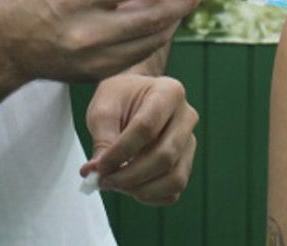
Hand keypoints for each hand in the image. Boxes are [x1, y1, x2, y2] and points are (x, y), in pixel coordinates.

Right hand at [0, 0, 203, 82]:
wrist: (5, 45)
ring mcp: (92, 57)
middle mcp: (87, 30)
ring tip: (180, 1)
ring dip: (173, 19)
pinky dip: (154, 36)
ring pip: (152, 39)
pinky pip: (138, 54)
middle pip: (153, 15)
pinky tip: (159, 21)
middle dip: (184, 0)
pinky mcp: (96, 75)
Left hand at [81, 73, 198, 204]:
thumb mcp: (104, 108)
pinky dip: (150, 196)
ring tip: (115, 184)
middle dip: (130, 175)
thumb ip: (102, 138)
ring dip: (141, 189)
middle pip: (164, 156)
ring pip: (174, 177)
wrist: (134, 97)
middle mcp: (186, 117)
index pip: (146, 128)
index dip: (120, 152)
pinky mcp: (186, 162)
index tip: (99, 166)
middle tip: (103, 181)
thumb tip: (96, 171)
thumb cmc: (120, 99)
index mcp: (169, 92)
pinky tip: (130, 188)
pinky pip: (174, 189)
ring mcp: (190, 142)